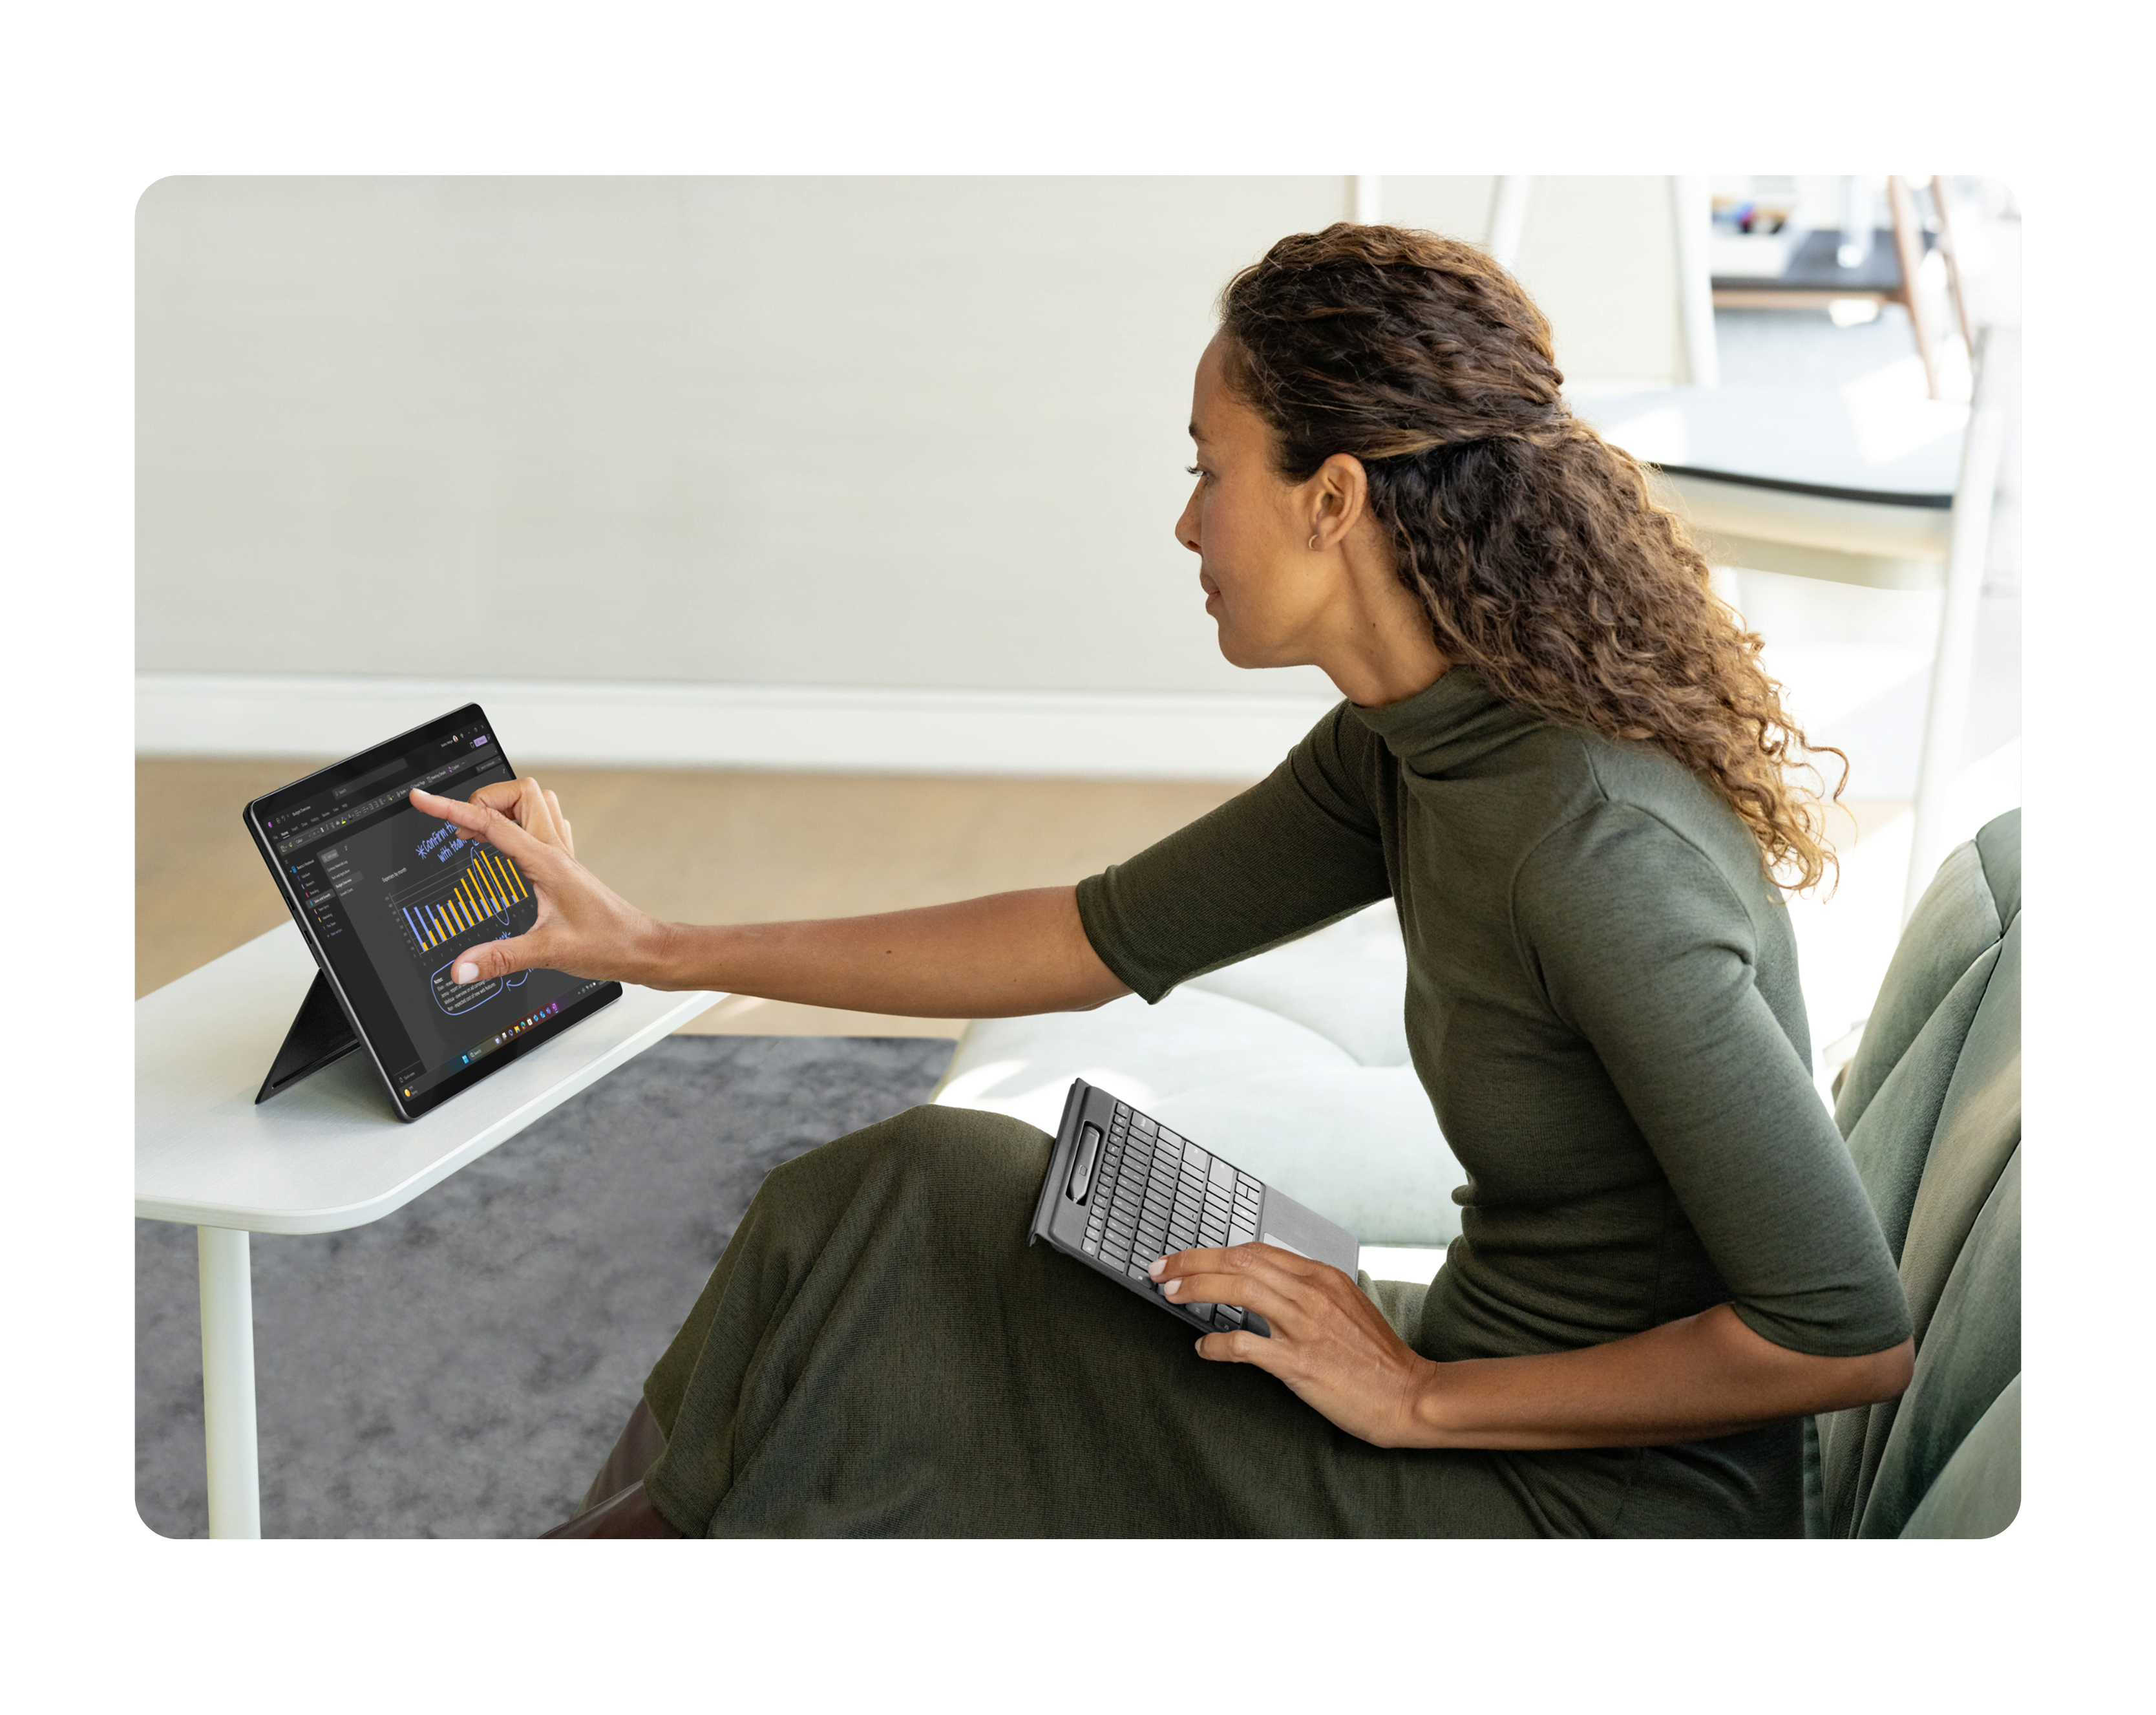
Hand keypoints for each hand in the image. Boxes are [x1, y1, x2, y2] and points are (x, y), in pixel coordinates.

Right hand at [407, 778, 669, 987]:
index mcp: (546, 862)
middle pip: (519, 793)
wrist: (642, 949)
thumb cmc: (609, 944)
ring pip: (535, 803)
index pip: (491, 822)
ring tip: (480, 835)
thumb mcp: (548, 953)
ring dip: (505, 808)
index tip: (423, 799)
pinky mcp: (566, 867)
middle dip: (484, 799)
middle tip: (460, 829)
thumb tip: (461, 967)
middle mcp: (555, 851)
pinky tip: (509, 850)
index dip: (451, 809)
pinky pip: (543, 825)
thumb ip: (501, 958)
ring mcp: (563, 856)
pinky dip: (520, 825)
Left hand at [1152, 1244, 1436, 1446]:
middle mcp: (1312, 1292)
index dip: (1212, 1253)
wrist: (1409, 1394)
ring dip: (1197, 1288)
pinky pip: (1246, 1345)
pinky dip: (1217, 1344)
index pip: (1255, 1251)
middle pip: (1240, 1260)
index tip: (1184, 1260)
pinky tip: (1203, 1349)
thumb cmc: (1376, 1357)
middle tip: (1161, 1270)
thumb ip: (1306, 1290)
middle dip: (1193, 1262)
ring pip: (1240, 1289)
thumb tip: (1260, 1283)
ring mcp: (1306, 1325)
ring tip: (1171, 1294)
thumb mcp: (1344, 1305)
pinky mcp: (1301, 1362)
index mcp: (1321, 1275)